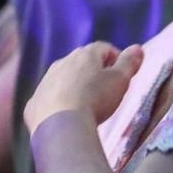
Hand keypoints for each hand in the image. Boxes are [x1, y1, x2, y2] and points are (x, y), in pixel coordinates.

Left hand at [24, 42, 143, 133]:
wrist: (62, 125)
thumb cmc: (96, 99)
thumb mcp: (120, 81)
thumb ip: (130, 63)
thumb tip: (138, 48)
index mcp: (84, 55)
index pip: (103, 48)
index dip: (115, 58)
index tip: (122, 72)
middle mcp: (62, 62)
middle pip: (81, 62)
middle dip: (93, 72)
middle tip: (105, 90)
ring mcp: (45, 82)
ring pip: (63, 79)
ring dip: (74, 87)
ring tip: (86, 105)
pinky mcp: (34, 102)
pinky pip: (49, 99)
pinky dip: (58, 104)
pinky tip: (66, 118)